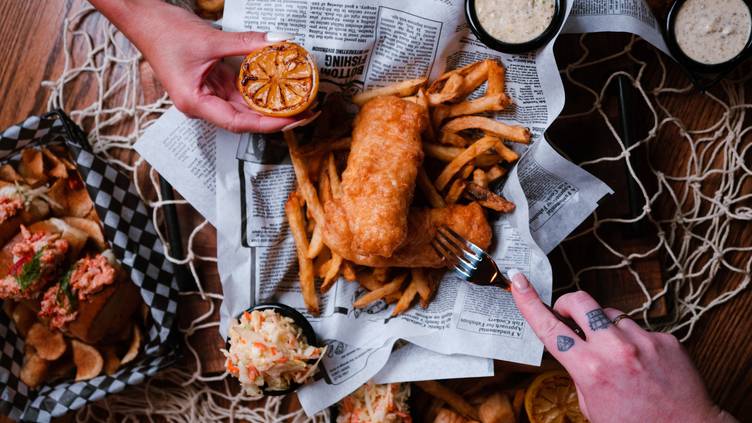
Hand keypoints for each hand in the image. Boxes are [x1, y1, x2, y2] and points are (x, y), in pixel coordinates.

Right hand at [91, 0, 298, 132]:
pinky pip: (239, 89)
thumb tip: (277, 43)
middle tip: (305, 111)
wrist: (142, 17)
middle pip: (245, 118)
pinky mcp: (211, 81)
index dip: (268, 124)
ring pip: (244, 105)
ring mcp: (207, 93)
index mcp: (195, 103)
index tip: (292, 120)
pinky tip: (278, 84)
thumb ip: (246, 43)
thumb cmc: (163, 32)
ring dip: (269, 103)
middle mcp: (202, 104)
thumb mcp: (210, 39)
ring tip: (297, 100)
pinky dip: (258, 86)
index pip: (239, 123)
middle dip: (275, 116)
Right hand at [508, 270, 737, 422]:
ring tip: (618, 355)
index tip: (518, 282)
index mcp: (590, 370)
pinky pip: (640, 328)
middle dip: (568, 304)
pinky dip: (635, 341)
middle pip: (580, 302)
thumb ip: (580, 373)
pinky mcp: (665, 339)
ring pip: (611, 315)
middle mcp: (615, 350)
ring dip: (606, 328)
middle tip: (569, 316)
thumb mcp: (592, 406)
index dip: (529, 302)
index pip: (550, 328)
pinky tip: (643, 363)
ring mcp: (643, 341)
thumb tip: (573, 346)